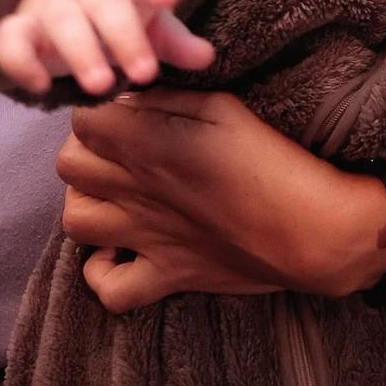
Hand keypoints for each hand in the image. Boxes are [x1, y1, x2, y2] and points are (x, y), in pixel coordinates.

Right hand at [0, 0, 214, 94]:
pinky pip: (11, 39)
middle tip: (145, 75)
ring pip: (62, 19)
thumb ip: (174, 42)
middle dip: (124, 36)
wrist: (57, 13)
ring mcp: (48, 4)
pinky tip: (40, 86)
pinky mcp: (19, 29)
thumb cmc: (114, 19)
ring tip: (102, 88)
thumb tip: (205, 55)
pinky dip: (19, 60)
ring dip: (82, 52)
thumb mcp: (149, 28)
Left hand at [56, 89, 385, 312]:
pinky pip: (110, 290)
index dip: (99, 111)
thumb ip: (169, 99)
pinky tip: (123, 254)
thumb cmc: (277, 159)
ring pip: (75, 221)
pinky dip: (105, 275)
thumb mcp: (225, 107)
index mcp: (151, 143)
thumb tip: (131, 95)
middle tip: (119, 150)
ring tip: (117, 196)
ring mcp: (147, 238)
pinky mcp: (167, 276)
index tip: (123, 112)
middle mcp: (138, 190)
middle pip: (69, 164)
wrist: (316, 229)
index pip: (82, 119)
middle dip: (88, 152)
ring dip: (89, 205)